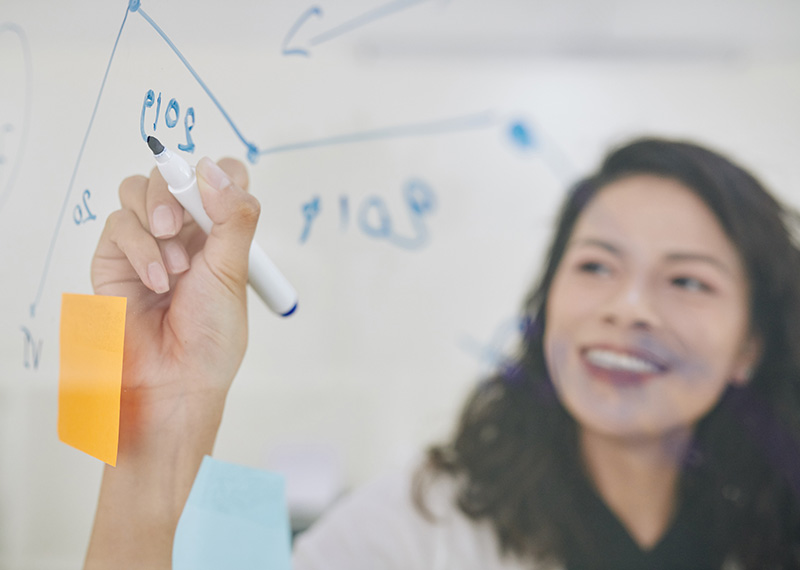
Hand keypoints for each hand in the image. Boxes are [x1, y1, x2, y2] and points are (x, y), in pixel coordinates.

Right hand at [92, 157, 257, 433]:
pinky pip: (119, 224)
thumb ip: (232, 217)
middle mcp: (183, 230)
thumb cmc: (211, 334)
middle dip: (175, 191)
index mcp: (219, 230)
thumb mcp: (235, 270)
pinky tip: (157, 281)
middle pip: (171, 172)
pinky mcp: (114, 256)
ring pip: (137, 189)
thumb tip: (214, 168)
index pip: (220, 176)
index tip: (219, 191)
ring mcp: (147, 240)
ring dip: (156, 222)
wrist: (175, 378)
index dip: (219, 173)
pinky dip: (140, 249)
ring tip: (176, 268)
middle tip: (178, 226)